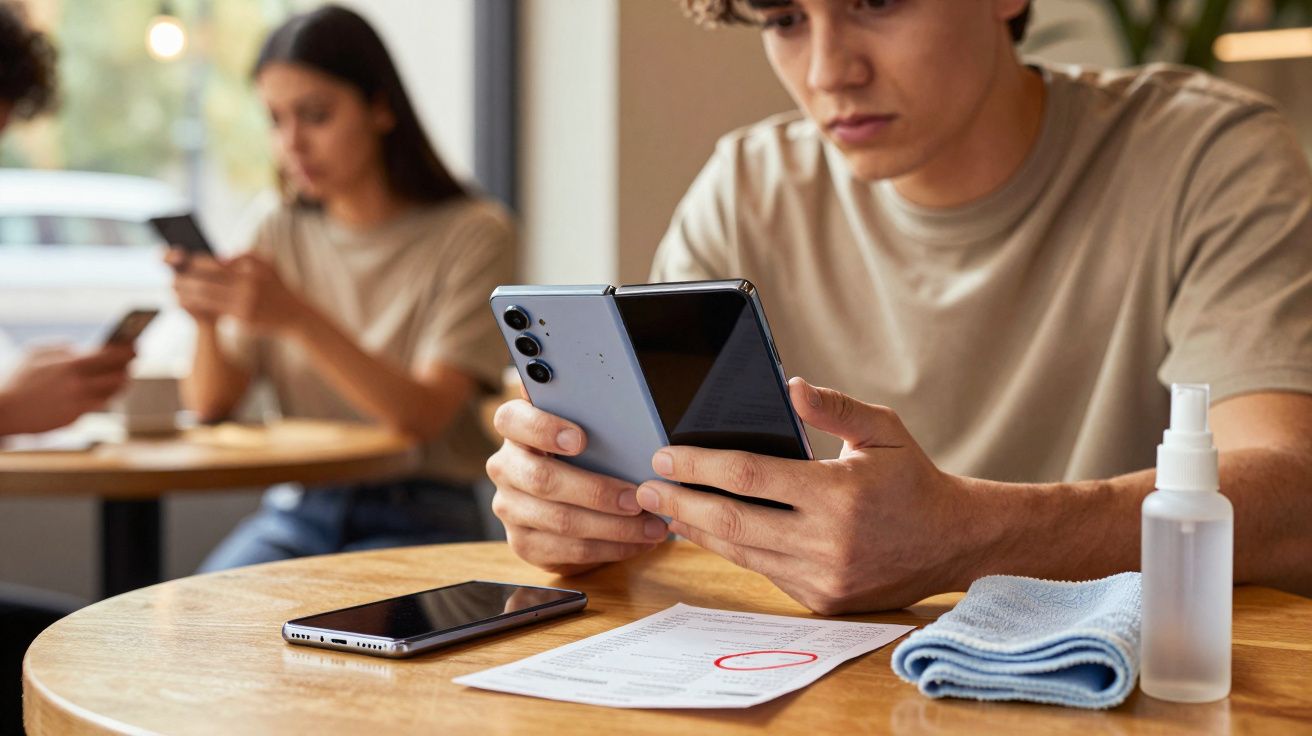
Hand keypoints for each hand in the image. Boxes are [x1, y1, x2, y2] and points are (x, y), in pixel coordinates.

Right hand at [0, 344, 133, 434]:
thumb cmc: (17, 379)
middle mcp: (79, 383)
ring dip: (121, 383)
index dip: (128, 349)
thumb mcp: (35, 353)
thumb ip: (62, 347)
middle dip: (129, 366)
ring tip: (123, 376)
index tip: (136, 344)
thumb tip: (82, 347)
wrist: (2, 411)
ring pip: (114, 392)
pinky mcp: (75, 417)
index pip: (111, 354)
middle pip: (119, 373)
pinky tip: (107, 391)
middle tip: (133, 360)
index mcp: (71, 363)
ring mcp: (78, 402)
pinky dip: (106, 396)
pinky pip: (100, 405)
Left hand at [169, 250, 306, 334]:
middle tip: (170, 277)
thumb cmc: (277, 286)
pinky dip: (197, 307)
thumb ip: (244, 255)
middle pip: (205, 282)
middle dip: (184, 279)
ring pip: (206, 298)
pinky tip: (187, 304)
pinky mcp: (242, 319)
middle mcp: (245, 287)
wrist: (294, 314)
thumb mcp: (267, 264)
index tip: (178, 259)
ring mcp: (243, 304)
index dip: (192, 263)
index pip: (213, 265)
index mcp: (249, 271)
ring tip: (173, 290)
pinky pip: (213, 311)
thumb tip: (219, 257)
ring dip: (186, 294)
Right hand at [486, 399, 668, 575]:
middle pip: (543, 480)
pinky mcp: (523, 543)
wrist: (568, 500)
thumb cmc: (583, 455)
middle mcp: (505, 467)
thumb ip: (589, 415)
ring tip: (651, 527)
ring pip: (561, 520)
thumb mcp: (585, 431)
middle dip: (598, 492)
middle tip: (639, 498)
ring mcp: (510, 507)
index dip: (544, 428)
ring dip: (614, 527)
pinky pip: (567, 551)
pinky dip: (609, 548)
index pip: (513, 420)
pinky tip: (636, 543)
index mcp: (515, 429)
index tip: (580, 438)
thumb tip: (619, 401)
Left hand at [634, 377, 990, 614]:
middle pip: (731, 521)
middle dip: (679, 502)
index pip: (748, 476)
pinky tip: (706, 531)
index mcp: (838, 494)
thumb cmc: (913, 479)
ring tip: (664, 509)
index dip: (699, 465)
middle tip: (644, 488)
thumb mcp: (883, 430)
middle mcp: (826, 541)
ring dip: (695, 530)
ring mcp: (822, 577)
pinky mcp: (821, 601)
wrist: (952, 542)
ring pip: (740, 552)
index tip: (664, 456)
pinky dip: (730, 550)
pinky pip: (762, 572)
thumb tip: (790, 387)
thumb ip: (835, 407)